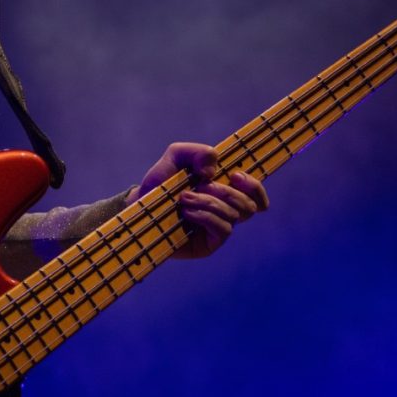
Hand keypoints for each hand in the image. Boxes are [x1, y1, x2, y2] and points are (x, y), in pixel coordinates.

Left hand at [130, 142, 269, 257]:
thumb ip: (197, 152)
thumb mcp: (176, 157)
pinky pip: (224, 229)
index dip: (255, 187)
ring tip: (184, 197)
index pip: (256, 195)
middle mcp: (226, 211)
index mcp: (224, 191)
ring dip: (210, 202)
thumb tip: (213, 170)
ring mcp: (218, 228)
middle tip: (202, 185)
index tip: (235, 175)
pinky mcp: (208, 244)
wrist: (139, 205)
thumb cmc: (161, 183)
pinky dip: (207, 216)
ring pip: (235, 216)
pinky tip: (187, 211)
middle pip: (249, 206)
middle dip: (227, 192)